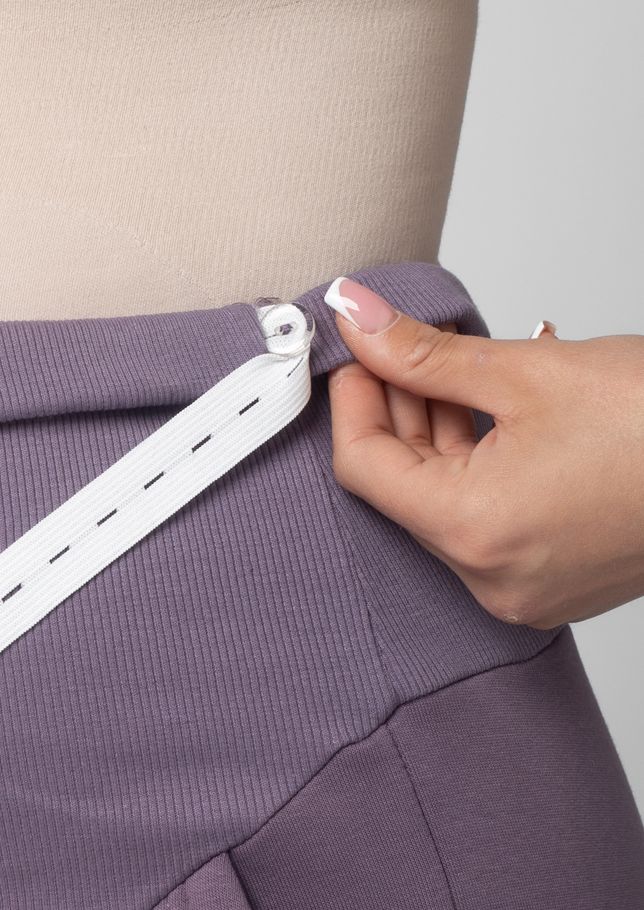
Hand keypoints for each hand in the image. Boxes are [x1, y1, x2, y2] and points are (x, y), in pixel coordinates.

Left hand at [326, 278, 643, 627]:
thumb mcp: (530, 371)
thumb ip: (428, 353)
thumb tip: (362, 318)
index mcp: (474, 532)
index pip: (365, 467)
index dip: (354, 401)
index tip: (359, 352)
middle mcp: (492, 580)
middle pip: (403, 490)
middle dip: (398, 413)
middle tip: (401, 348)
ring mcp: (525, 592)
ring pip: (446, 509)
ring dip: (440, 440)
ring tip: (455, 372)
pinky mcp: (555, 586)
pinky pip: (490, 528)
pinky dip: (480, 473)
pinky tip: (493, 417)